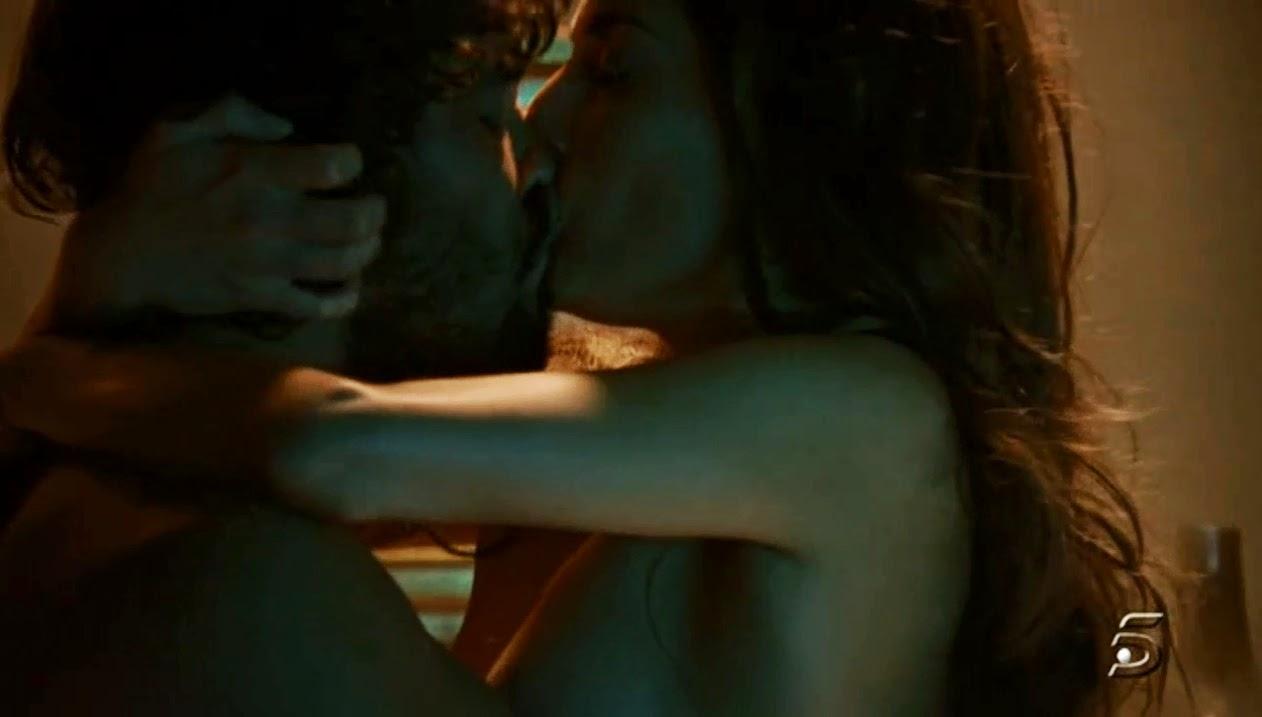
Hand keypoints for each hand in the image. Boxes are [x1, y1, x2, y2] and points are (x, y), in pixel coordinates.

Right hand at [51, 95, 387, 325]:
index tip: (350, 161)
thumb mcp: (175, 130)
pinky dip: (344, 299)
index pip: (332, 167)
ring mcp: (266, 264)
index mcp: (251, 173)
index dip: (353, 161)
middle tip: (374, 205)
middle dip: (376, 212)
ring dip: (369, 250)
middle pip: (353, 221)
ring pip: (343, 263)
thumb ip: (231, 112)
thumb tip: (286, 127)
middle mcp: (267, 220)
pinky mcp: (260, 298)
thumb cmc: (150, 187)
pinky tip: (351, 285)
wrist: (121, 255)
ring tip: (369, 239)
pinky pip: (317, 305)